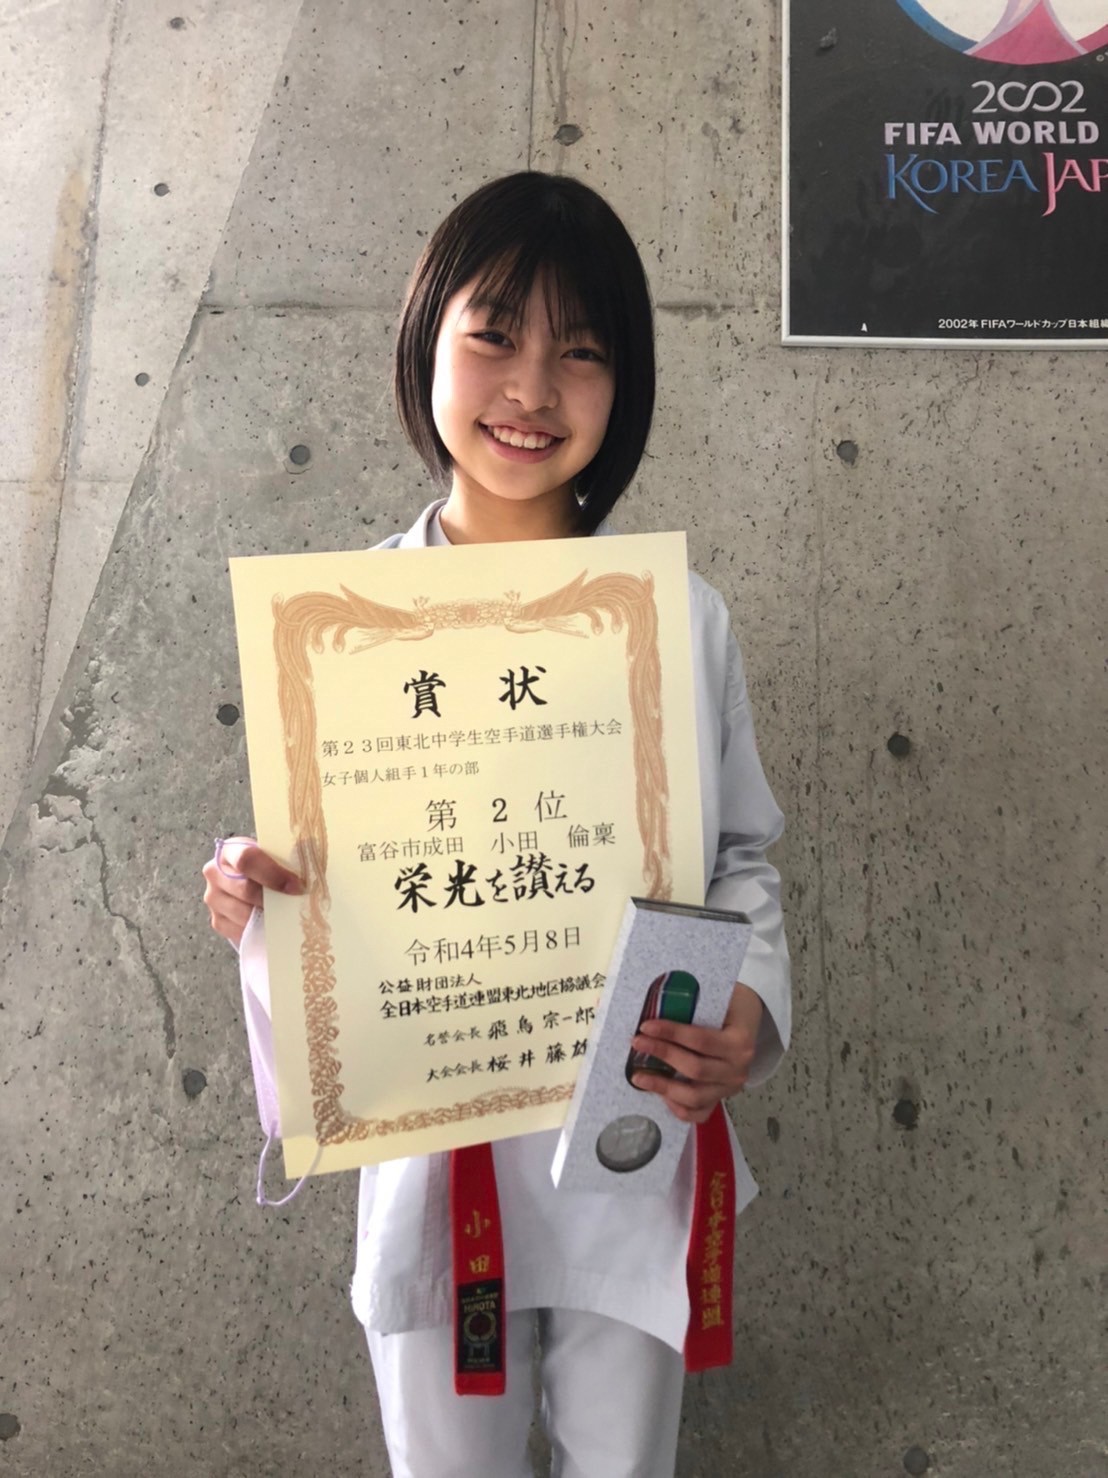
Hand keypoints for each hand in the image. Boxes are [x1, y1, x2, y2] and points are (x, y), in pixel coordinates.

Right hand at [201, 837, 302, 948]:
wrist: (249, 880)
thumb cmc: (267, 865)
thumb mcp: (273, 855)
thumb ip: (286, 858)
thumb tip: (313, 870)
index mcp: (230, 850)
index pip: (246, 859)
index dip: (273, 874)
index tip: (297, 885)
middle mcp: (214, 872)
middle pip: (245, 889)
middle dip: (274, 899)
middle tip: (295, 902)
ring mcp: (213, 898)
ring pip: (243, 913)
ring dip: (267, 916)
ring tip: (284, 912)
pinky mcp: (217, 921)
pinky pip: (240, 929)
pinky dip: (258, 928)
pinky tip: (270, 922)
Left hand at [630, 981, 763, 1124]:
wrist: (747, 1021)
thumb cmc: (728, 1008)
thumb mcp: (717, 999)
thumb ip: (692, 1006)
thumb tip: (654, 1010)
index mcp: (739, 1042)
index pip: (701, 1040)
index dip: (672, 1033)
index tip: (646, 1026)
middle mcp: (737, 1070)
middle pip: (695, 1069)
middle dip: (663, 1055)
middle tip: (637, 1043)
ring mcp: (730, 1088)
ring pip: (695, 1096)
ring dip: (663, 1087)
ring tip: (639, 1077)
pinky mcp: (721, 1099)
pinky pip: (699, 1113)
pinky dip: (678, 1108)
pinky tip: (661, 1095)